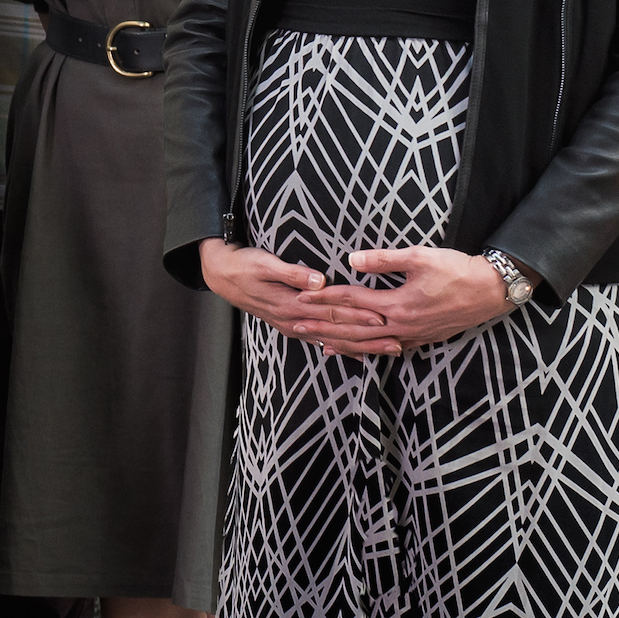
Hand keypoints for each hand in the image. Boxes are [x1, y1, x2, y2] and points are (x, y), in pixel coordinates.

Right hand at [197, 239, 396, 356]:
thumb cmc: (243, 264)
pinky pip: (321, 341)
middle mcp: (294, 321)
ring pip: (332, 341)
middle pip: (337, 332)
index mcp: (291, 304)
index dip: (358, 316)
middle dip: (368, 339)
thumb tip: (320, 280)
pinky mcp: (292, 326)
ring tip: (387, 351)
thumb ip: (293, 272)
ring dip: (361, 347)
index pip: (331, 312)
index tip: (383, 318)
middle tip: (397, 343)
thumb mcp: (264, 263)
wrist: (221, 275)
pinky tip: (358, 354)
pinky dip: (342, 349)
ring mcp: (293, 327)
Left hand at [301, 247, 521, 349]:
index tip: (301, 297)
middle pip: (353, 328)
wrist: (492, 290)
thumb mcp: (420, 257)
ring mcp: (412, 335)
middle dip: (323, 326)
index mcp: (397, 304)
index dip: (324, 299)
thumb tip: (351, 259)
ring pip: (369, 344)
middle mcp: (401, 325)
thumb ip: (384, 259)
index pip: (351, 301)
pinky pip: (388, 349)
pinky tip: (358, 351)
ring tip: (318, 344)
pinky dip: (368, 351)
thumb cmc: (458, 269)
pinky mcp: (423, 338)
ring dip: (342, 343)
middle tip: (295, 325)